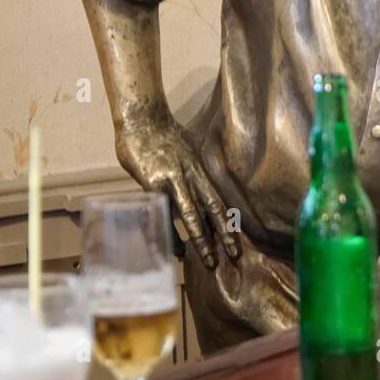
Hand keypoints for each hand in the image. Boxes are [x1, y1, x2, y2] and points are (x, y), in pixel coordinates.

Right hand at [115, 114, 239, 267]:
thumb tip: (195, 192)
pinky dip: (171, 234)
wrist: (142, 119)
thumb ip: (190, 174)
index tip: (238, 241)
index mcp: (199, 170)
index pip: (219, 200)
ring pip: (192, 215)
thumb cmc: (162, 136)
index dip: (229, 221)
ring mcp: (173, 180)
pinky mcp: (153, 183)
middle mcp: (191, 177)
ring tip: (208, 261)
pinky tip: (176, 250)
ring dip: (201, 240)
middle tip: (234, 257)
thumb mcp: (185, 153)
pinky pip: (165, 214)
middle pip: (212, 209)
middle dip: (224, 235)